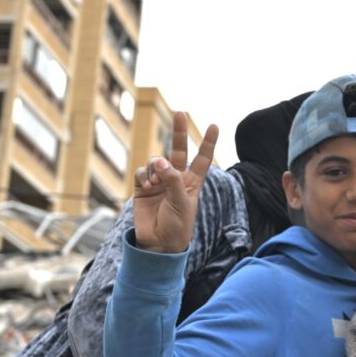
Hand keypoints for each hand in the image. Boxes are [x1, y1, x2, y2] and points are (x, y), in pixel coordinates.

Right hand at [132, 112, 218, 252]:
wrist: (158, 244)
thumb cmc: (177, 226)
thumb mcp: (182, 203)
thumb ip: (173, 179)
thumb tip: (160, 160)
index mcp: (192, 183)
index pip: (202, 159)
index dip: (208, 143)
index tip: (214, 125)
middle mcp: (176, 179)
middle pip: (178, 150)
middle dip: (179, 131)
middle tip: (180, 112)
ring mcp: (159, 182)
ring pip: (156, 160)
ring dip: (155, 166)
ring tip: (155, 182)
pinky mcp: (142, 188)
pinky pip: (142, 172)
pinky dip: (144, 175)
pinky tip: (147, 187)